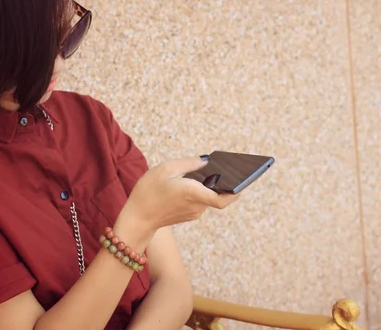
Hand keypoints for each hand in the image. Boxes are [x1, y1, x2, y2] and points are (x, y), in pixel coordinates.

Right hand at [123, 156, 238, 231]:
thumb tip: (206, 162)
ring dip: (209, 187)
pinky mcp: (188, 215)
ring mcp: (193, 212)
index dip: (235, 192)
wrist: (137, 219)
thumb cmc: (148, 192)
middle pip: (218, 196)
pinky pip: (199, 202)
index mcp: (193, 193)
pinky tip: (195, 182)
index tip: (243, 181)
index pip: (222, 199)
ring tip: (209, 171)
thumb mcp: (165, 169)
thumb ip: (188, 164)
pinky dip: (200, 192)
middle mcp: (197, 205)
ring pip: (208, 198)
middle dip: (223, 183)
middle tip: (229, 169)